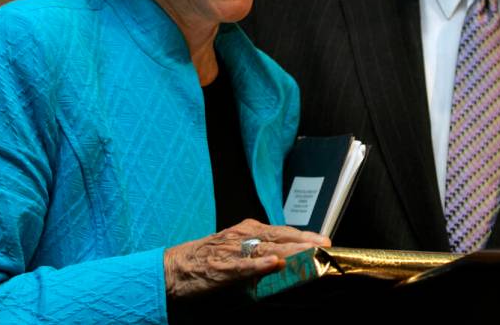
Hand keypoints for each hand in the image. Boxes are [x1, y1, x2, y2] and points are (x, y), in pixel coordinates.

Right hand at [163, 219, 329, 299]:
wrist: (173, 268)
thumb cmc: (206, 260)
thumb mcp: (237, 251)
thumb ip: (261, 254)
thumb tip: (287, 263)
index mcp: (248, 230)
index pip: (283, 231)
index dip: (305, 236)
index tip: (325, 241)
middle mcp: (242, 235)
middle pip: (280, 236)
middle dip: (305, 241)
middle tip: (326, 245)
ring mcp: (231, 250)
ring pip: (266, 248)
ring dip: (290, 250)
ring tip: (310, 251)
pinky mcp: (220, 267)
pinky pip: (242, 265)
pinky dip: (258, 264)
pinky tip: (274, 263)